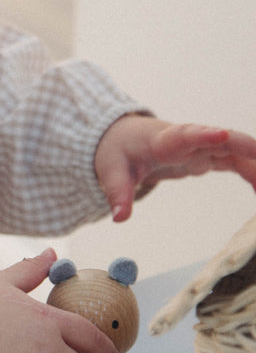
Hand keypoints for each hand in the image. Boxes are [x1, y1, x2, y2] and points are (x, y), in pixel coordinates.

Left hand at [95, 116, 255, 222]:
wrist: (123, 137)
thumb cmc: (118, 151)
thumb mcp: (111, 172)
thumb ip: (118, 194)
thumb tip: (119, 217)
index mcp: (162, 142)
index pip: (185, 136)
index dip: (205, 135)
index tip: (223, 135)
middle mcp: (187, 140)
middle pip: (221, 140)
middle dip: (244, 147)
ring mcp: (200, 145)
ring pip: (234, 151)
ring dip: (254, 165)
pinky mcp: (207, 155)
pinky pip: (234, 162)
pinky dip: (250, 173)